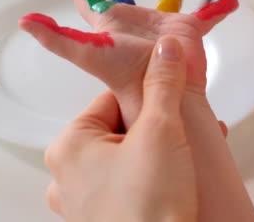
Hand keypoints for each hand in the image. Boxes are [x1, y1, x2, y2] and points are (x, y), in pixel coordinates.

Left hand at [22, 0, 253, 220]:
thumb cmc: (151, 205)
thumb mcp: (162, 131)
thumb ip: (163, 83)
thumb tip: (166, 48)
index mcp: (69, 145)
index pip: (110, 101)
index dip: (147, 101)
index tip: (171, 107)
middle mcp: (65, 175)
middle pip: (118, 132)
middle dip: (156, 130)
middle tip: (185, 135)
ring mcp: (81, 204)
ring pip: (124, 161)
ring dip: (156, 156)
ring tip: (187, 160)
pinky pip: (125, 188)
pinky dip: (148, 182)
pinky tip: (174, 184)